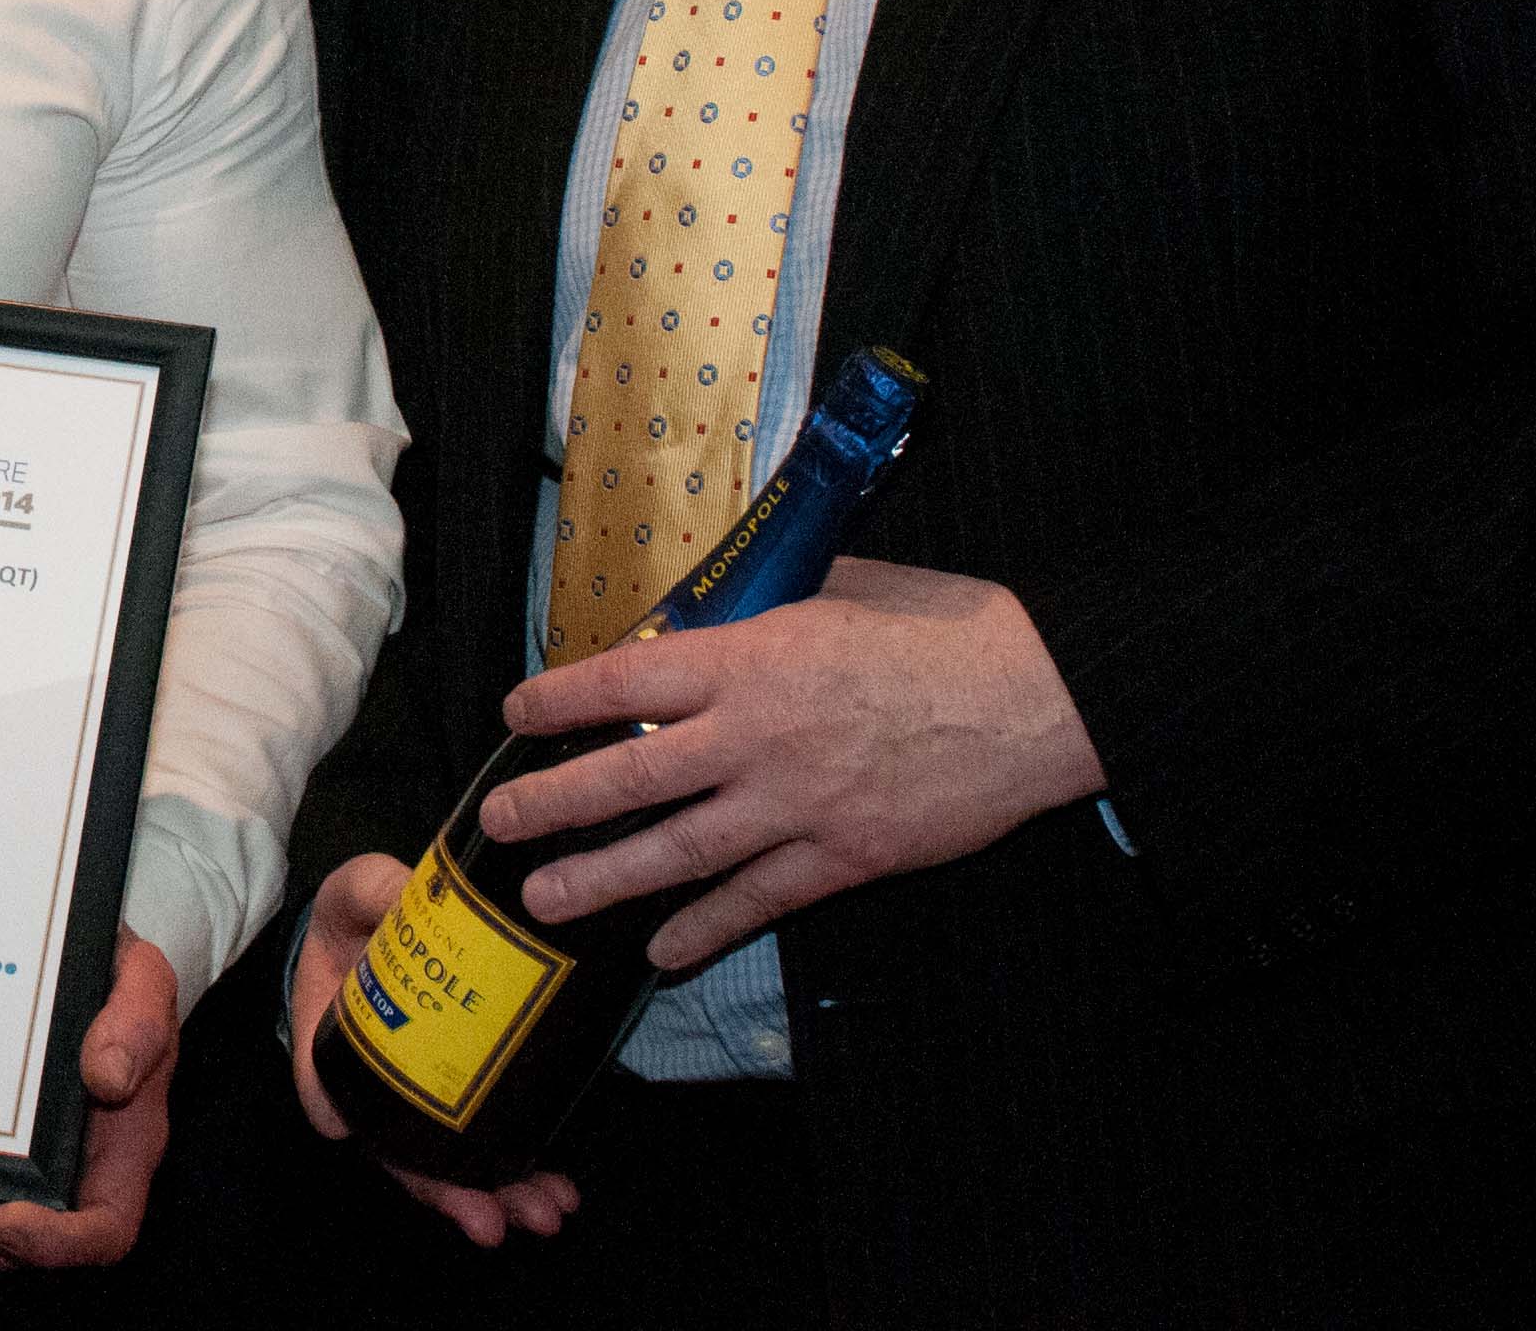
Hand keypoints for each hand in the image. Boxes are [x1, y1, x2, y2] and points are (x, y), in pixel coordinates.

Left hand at [0, 931, 174, 1268]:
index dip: (55, 1245)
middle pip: (4, 1238)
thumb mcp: (144, 981)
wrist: (65, 949)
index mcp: (117, 1151)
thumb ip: (139, 1023)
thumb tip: (109, 1076)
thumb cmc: (114, 978)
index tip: (5, 1226)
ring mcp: (3, 1161)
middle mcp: (58, 1173)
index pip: (101, 1230)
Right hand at [287, 855, 581, 1248]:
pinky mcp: (467, 1090)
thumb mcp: (356, 891)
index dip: (367, 1134)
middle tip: (496, 1220)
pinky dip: (520, 1169)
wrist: (390, 918)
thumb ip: (375, 890)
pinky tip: (557, 1189)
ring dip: (498, 1196)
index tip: (377, 1145)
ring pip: (450, 1163)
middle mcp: (376, 1084)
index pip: (334, 1094)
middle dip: (451, 1193)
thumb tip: (401, 896)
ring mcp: (422, 1095)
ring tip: (545, 1213)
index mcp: (334, 1041)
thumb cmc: (359, 912)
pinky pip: (486, 1141)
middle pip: (404, 1154)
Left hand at [488, 556, 1106, 967]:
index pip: (627, 679)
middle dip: (555, 805)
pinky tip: (661, 949)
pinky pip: (757, 901)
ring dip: (605, 879)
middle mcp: (757, 735)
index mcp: (752, 657)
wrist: (1036, 699)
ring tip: (546, 900)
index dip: (561, 700)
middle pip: (631, 776)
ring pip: (679, 851)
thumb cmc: (945, 629)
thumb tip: (713, 610)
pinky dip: (706, 928)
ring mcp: (796, 805)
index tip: (515, 715)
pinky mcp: (843, 858)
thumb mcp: (843, 586)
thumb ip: (769, 606)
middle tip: (499, 827)